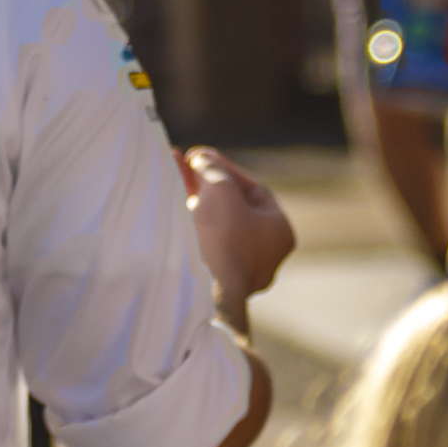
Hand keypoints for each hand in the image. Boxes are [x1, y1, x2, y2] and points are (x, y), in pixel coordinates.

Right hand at [182, 146, 294, 319]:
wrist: (202, 289)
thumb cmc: (221, 236)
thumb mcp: (220, 188)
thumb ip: (213, 168)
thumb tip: (203, 159)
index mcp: (279, 233)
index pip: (253, 190)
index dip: (225, 169)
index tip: (199, 156)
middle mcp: (263, 255)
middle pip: (232, 208)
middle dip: (205, 184)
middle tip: (181, 164)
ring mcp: (237, 272)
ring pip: (214, 228)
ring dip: (193, 202)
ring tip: (169, 180)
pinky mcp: (212, 283)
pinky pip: (201, 246)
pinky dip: (187, 226)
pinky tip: (168, 211)